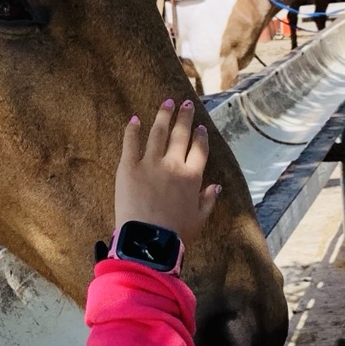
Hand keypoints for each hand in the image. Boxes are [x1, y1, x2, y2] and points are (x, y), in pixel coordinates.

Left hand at [115, 98, 220, 243]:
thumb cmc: (175, 235)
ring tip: (167, 102)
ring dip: (164, 115)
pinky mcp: (128, 167)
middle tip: (187, 103)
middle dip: (185, 117)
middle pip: (181, 134)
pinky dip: (133, 129)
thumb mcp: (199, 219)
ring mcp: (150, 164)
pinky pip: (130, 143)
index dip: (200, 137)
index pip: (199, 150)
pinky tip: (135, 118)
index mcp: (192, 177)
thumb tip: (216, 186)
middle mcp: (174, 165)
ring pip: (158, 132)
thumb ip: (208, 201)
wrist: (148, 242)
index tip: (200, 128)